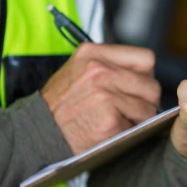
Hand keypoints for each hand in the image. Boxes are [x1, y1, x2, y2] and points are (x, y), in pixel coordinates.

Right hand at [41, 43, 160, 153]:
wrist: (35, 132)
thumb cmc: (58, 106)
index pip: (145, 58)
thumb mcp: (78, 72)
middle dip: (146, 101)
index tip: (137, 88)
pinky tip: (111, 130)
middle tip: (132, 111)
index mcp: (93, 54)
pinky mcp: (108, 117)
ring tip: (119, 121)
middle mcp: (99, 69)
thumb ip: (109, 67)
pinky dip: (129, 132)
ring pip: (148, 107)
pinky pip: (137, 126)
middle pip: (151, 84)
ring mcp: (104, 93)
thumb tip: (144, 76)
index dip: (145, 77)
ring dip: (139, 119)